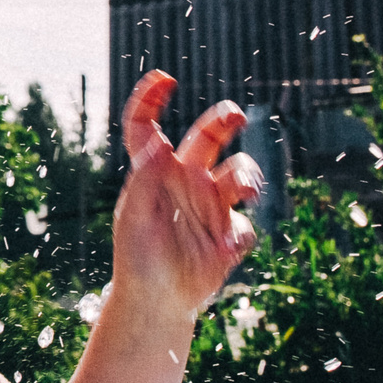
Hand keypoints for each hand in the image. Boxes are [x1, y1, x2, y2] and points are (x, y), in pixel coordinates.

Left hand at [112, 71, 261, 316]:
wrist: (157, 301)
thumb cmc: (138, 257)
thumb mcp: (135, 218)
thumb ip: (145, 180)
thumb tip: (158, 141)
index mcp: (154, 172)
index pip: (148, 127)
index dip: (151, 101)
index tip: (164, 81)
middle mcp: (185, 180)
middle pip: (209, 136)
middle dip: (225, 120)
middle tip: (235, 115)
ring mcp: (211, 205)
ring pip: (240, 173)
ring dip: (248, 177)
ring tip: (245, 191)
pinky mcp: (229, 232)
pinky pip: (244, 223)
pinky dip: (237, 234)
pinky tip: (224, 249)